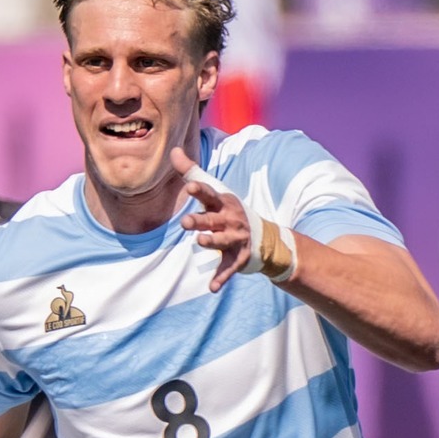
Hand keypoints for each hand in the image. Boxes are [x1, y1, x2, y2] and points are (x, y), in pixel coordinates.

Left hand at [177, 152, 297, 290]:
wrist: (265, 238)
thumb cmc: (230, 211)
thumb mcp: (215, 192)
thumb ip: (192, 172)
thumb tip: (173, 150)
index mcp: (223, 203)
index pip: (210, 194)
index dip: (200, 190)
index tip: (189, 186)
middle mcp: (230, 220)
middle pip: (213, 219)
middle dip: (200, 220)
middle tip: (184, 221)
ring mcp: (236, 239)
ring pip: (222, 241)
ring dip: (212, 242)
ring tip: (200, 241)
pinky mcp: (238, 258)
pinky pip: (228, 269)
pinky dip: (222, 278)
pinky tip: (212, 288)